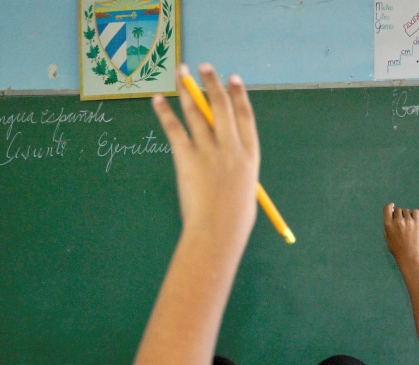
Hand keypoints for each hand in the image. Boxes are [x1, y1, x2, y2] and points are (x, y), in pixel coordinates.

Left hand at [152, 63, 260, 250]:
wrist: (217, 232)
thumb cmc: (234, 222)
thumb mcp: (245, 193)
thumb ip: (238, 173)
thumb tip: (228, 162)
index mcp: (249, 157)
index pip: (245, 117)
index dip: (239, 95)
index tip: (234, 79)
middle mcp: (230, 148)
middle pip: (222, 106)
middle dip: (213, 83)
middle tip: (204, 67)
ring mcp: (208, 151)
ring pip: (197, 111)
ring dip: (187, 88)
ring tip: (181, 72)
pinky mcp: (186, 158)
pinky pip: (174, 128)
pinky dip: (164, 112)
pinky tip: (157, 99)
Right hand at [384, 204, 418, 263]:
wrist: (407, 255)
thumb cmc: (395, 247)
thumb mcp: (387, 236)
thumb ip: (388, 224)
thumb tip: (392, 212)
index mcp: (388, 224)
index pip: (387, 208)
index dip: (390, 206)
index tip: (392, 206)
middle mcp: (397, 221)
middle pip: (398, 210)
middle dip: (398, 214)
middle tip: (400, 223)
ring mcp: (408, 221)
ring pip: (406, 211)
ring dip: (406, 215)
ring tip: (407, 224)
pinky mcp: (417, 223)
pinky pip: (415, 212)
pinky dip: (414, 214)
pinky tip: (413, 220)